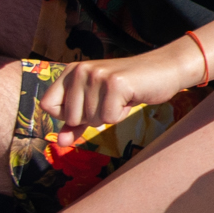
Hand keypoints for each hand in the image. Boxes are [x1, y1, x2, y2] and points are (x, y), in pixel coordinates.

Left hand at [39, 45, 200, 127]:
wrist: (165, 69)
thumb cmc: (129, 88)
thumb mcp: (98, 103)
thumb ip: (76, 122)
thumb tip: (60, 143)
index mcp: (72, 71)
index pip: (48, 106)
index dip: (69, 115)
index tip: (91, 104)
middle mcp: (81, 70)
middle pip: (70, 117)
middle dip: (93, 117)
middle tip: (111, 100)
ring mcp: (98, 75)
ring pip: (91, 120)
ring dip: (110, 115)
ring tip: (122, 97)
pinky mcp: (115, 83)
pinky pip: (109, 118)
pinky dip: (122, 114)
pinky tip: (130, 97)